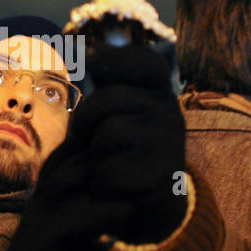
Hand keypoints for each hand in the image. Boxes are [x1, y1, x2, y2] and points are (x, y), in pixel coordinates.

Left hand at [68, 43, 186, 243]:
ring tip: (103, 164)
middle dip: (84, 120)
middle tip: (82, 136)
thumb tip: (80, 44)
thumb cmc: (126, 152)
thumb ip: (109, 83)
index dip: (114, 56)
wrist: (153, 206)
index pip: (144, 63)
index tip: (88, 54)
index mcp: (161, 94)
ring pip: (106, 136)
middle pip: (109, 101)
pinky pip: (108, 171)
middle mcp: (170, 113)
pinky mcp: (160, 177)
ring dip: (92, 155)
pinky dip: (99, 183)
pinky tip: (110, 188)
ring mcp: (168, 144)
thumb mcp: (123, 113)